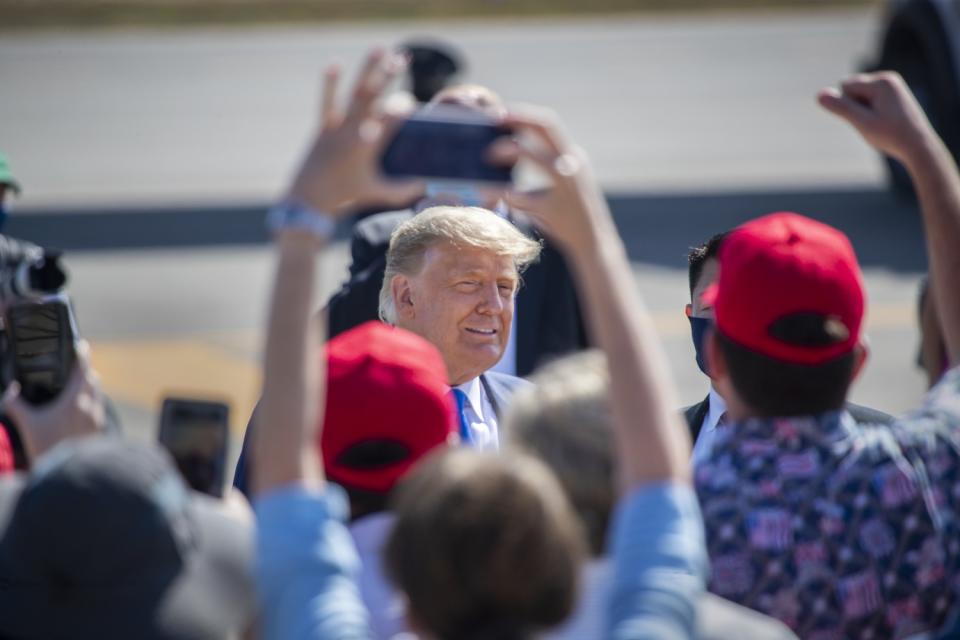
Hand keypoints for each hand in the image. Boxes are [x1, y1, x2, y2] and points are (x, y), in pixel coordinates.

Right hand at [2, 341, 104, 462]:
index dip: (82, 355)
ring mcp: (97, 419)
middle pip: (93, 380)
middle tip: (74, 368)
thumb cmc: (47, 447)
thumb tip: (10, 391)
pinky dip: (91, 403)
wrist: (66, 473)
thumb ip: (15, 405)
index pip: (83, 370)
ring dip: (89, 387)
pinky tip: (80, 409)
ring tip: (76, 387)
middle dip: (85, 372)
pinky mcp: (100, 430)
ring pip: (97, 395)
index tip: (81, 345)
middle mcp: (91, 407)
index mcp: (75, 401)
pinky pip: (98, 410)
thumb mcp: (27, 425)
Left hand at [286, 49, 424, 215]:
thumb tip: (425, 184)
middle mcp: (353, 131)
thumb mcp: (378, 194)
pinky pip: (327, 102)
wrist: (308, 200)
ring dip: (367, 69)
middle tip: (402, 57)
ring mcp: (336, 128)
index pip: (392, 118)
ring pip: (354, 93)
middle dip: (388, 74)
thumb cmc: (346, 197)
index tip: (414, 107)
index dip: (404, 107)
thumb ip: (404, 189)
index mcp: (369, 146)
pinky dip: (330, 83)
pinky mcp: (323, 128)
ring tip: (380, 48)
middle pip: (373, 96)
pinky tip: (334, 63)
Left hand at [487, 108, 613, 254]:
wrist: (594, 244)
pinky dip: (502, 192)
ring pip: (538, 156)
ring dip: (510, 150)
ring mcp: (567, 186)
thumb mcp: (562, 182)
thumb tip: (509, 149)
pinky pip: (521, 196)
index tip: (501, 112)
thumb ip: (543, 164)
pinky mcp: (555, 209)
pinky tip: (487, 193)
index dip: (524, 114)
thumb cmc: (569, 214)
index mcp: (573, 157)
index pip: (549, 125)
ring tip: (488, 155)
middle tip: (493, 117)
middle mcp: (573, 165)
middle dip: (520, 118)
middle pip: (548, 127)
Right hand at [817, 71, 939, 164]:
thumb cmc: (891, 135)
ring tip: (880, 124)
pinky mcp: (893, 96)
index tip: (867, 118)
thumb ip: (841, 107)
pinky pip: (870, 101)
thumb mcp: (862, 123)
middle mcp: (888, 79)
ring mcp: (892, 87)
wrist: (918, 146)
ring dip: (863, 112)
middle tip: (874, 123)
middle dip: (856, 107)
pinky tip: (884, 123)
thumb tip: (819, 95)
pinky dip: (871, 113)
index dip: (848, 106)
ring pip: (860, 97)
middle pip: (852, 90)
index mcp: (881, 81)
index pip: (845, 86)